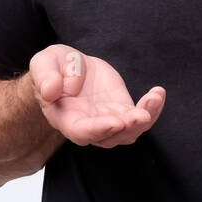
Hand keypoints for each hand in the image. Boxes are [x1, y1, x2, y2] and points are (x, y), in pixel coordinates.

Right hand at [28, 44, 165, 147]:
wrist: (69, 67)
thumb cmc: (53, 68)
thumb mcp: (44, 63)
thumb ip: (45, 76)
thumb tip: (52, 90)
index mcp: (65, 118)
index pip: (81, 132)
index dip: (98, 130)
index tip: (115, 122)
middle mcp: (88, 126)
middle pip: (110, 137)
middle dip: (127, 128)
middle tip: (141, 115)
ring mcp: (108, 120)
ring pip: (129, 131)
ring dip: (145, 119)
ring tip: (154, 98)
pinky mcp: (123, 110)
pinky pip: (140, 116)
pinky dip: (152, 108)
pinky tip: (158, 93)